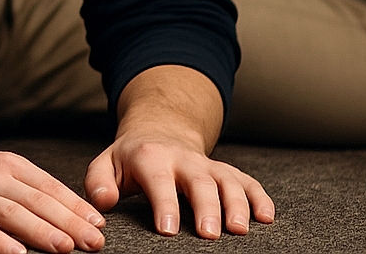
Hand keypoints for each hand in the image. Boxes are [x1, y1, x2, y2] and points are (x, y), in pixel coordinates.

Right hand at [0, 125, 106, 253]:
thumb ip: (13, 183)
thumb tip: (53, 208)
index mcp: (1, 162)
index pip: (46, 185)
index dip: (75, 205)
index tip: (100, 225)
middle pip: (35, 200)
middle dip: (69, 222)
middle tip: (96, 243)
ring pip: (12, 213)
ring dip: (42, 231)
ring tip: (67, 248)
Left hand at [84, 128, 274, 238]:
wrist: (159, 132)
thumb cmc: (130, 159)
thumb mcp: (107, 163)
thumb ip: (99, 181)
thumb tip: (103, 202)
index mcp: (150, 157)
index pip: (158, 180)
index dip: (164, 203)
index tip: (167, 230)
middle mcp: (183, 159)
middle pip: (198, 180)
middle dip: (205, 206)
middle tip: (209, 234)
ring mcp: (208, 164)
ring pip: (227, 179)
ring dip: (236, 203)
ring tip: (239, 230)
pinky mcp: (226, 171)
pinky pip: (247, 181)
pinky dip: (259, 197)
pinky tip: (267, 217)